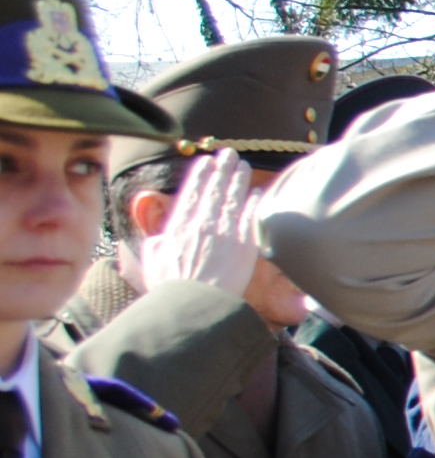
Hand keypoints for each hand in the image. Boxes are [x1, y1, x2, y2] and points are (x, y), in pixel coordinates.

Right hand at [141, 151, 264, 302]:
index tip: (205, 162)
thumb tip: (159, 237)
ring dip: (238, 180)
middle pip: (214, 190)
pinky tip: (256, 193)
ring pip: (233, 199)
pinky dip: (252, 204)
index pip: (191, 193)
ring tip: (242, 165)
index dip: (200, 175)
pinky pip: (250, 218)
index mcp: (179, 227)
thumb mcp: (153, 261)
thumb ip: (157, 243)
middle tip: (228, 154)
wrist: (196, 303)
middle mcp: (202, 224)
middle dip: (221, 169)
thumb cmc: (172, 288)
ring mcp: (225, 233)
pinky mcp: (244, 245)